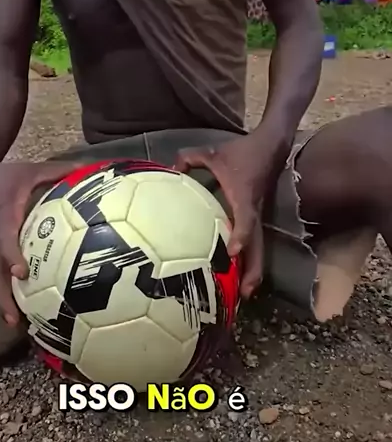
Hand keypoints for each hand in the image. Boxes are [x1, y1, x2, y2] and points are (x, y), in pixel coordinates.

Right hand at [0, 159, 80, 325]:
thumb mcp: (33, 170)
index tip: (21, 272)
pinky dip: (6, 294)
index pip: (6, 238)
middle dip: (3, 295)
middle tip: (15, 319)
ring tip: (16, 326)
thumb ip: (62, 172)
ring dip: (3, 302)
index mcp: (5, 217)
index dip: (12, 254)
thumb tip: (95, 170)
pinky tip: (21, 314)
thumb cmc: (7, 176)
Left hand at [175, 136, 269, 299]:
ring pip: (259, 248)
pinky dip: (250, 259)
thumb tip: (169, 169)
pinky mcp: (258, 216)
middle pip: (258, 246)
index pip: (245, 220)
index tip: (232, 253)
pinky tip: (239, 274)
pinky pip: (255, 241)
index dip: (240, 236)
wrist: (272, 146)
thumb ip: (189, 158)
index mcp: (243, 197)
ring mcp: (258, 215)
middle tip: (244, 295)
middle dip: (253, 271)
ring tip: (243, 295)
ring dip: (254, 271)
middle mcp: (254, 211)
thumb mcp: (213, 152)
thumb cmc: (242, 152)